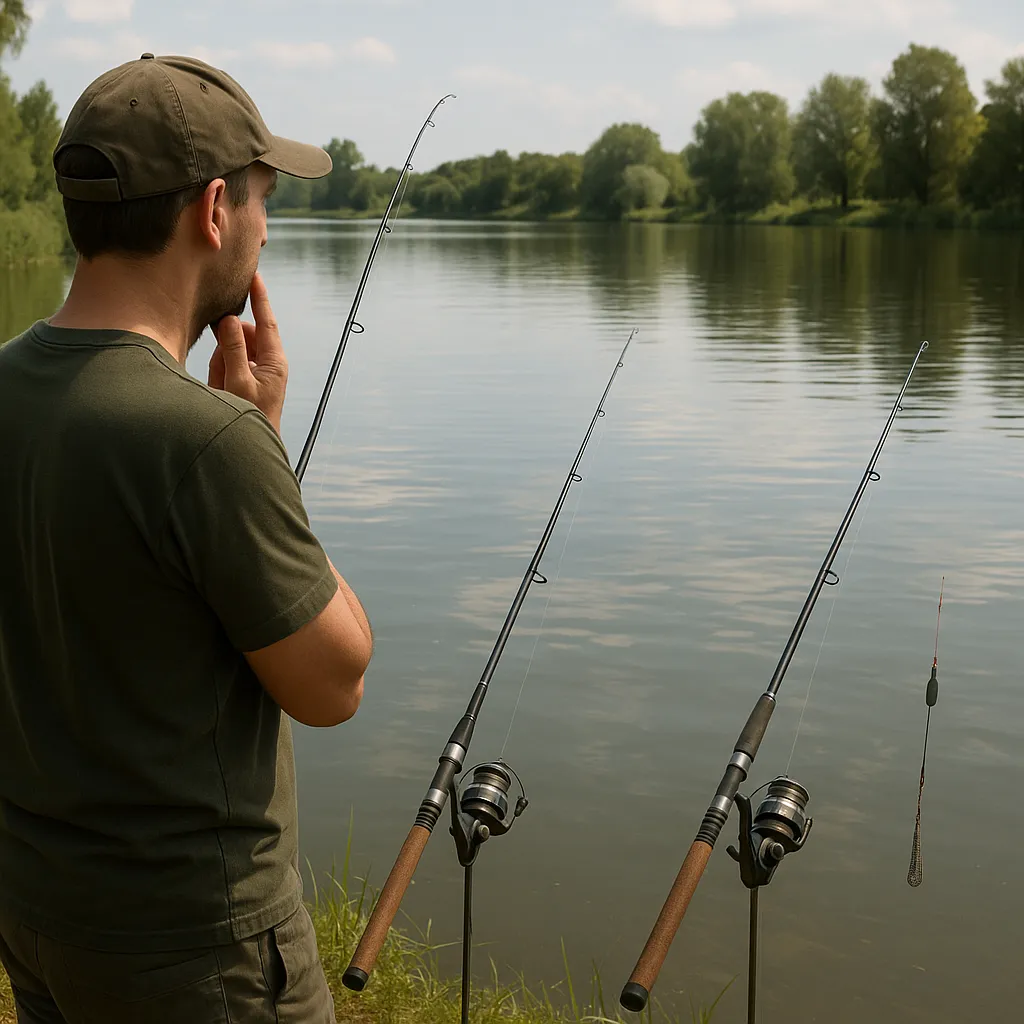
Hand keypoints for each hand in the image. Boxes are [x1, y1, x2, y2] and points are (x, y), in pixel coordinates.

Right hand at [209, 272, 288, 433]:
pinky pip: (226, 366)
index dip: (260, 298)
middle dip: (228, 343)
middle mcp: (269, 363)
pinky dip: (219, 373)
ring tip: (222, 387)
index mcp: (274, 361)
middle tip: (222, 367)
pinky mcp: (246, 380)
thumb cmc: (249, 418)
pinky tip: (220, 390)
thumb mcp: (237, 382)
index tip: (255, 275)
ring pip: (232, 350)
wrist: (250, 449)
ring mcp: (257, 372)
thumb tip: (230, 320)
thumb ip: (233, 349)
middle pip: (244, 335)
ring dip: (221, 363)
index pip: (267, 322)